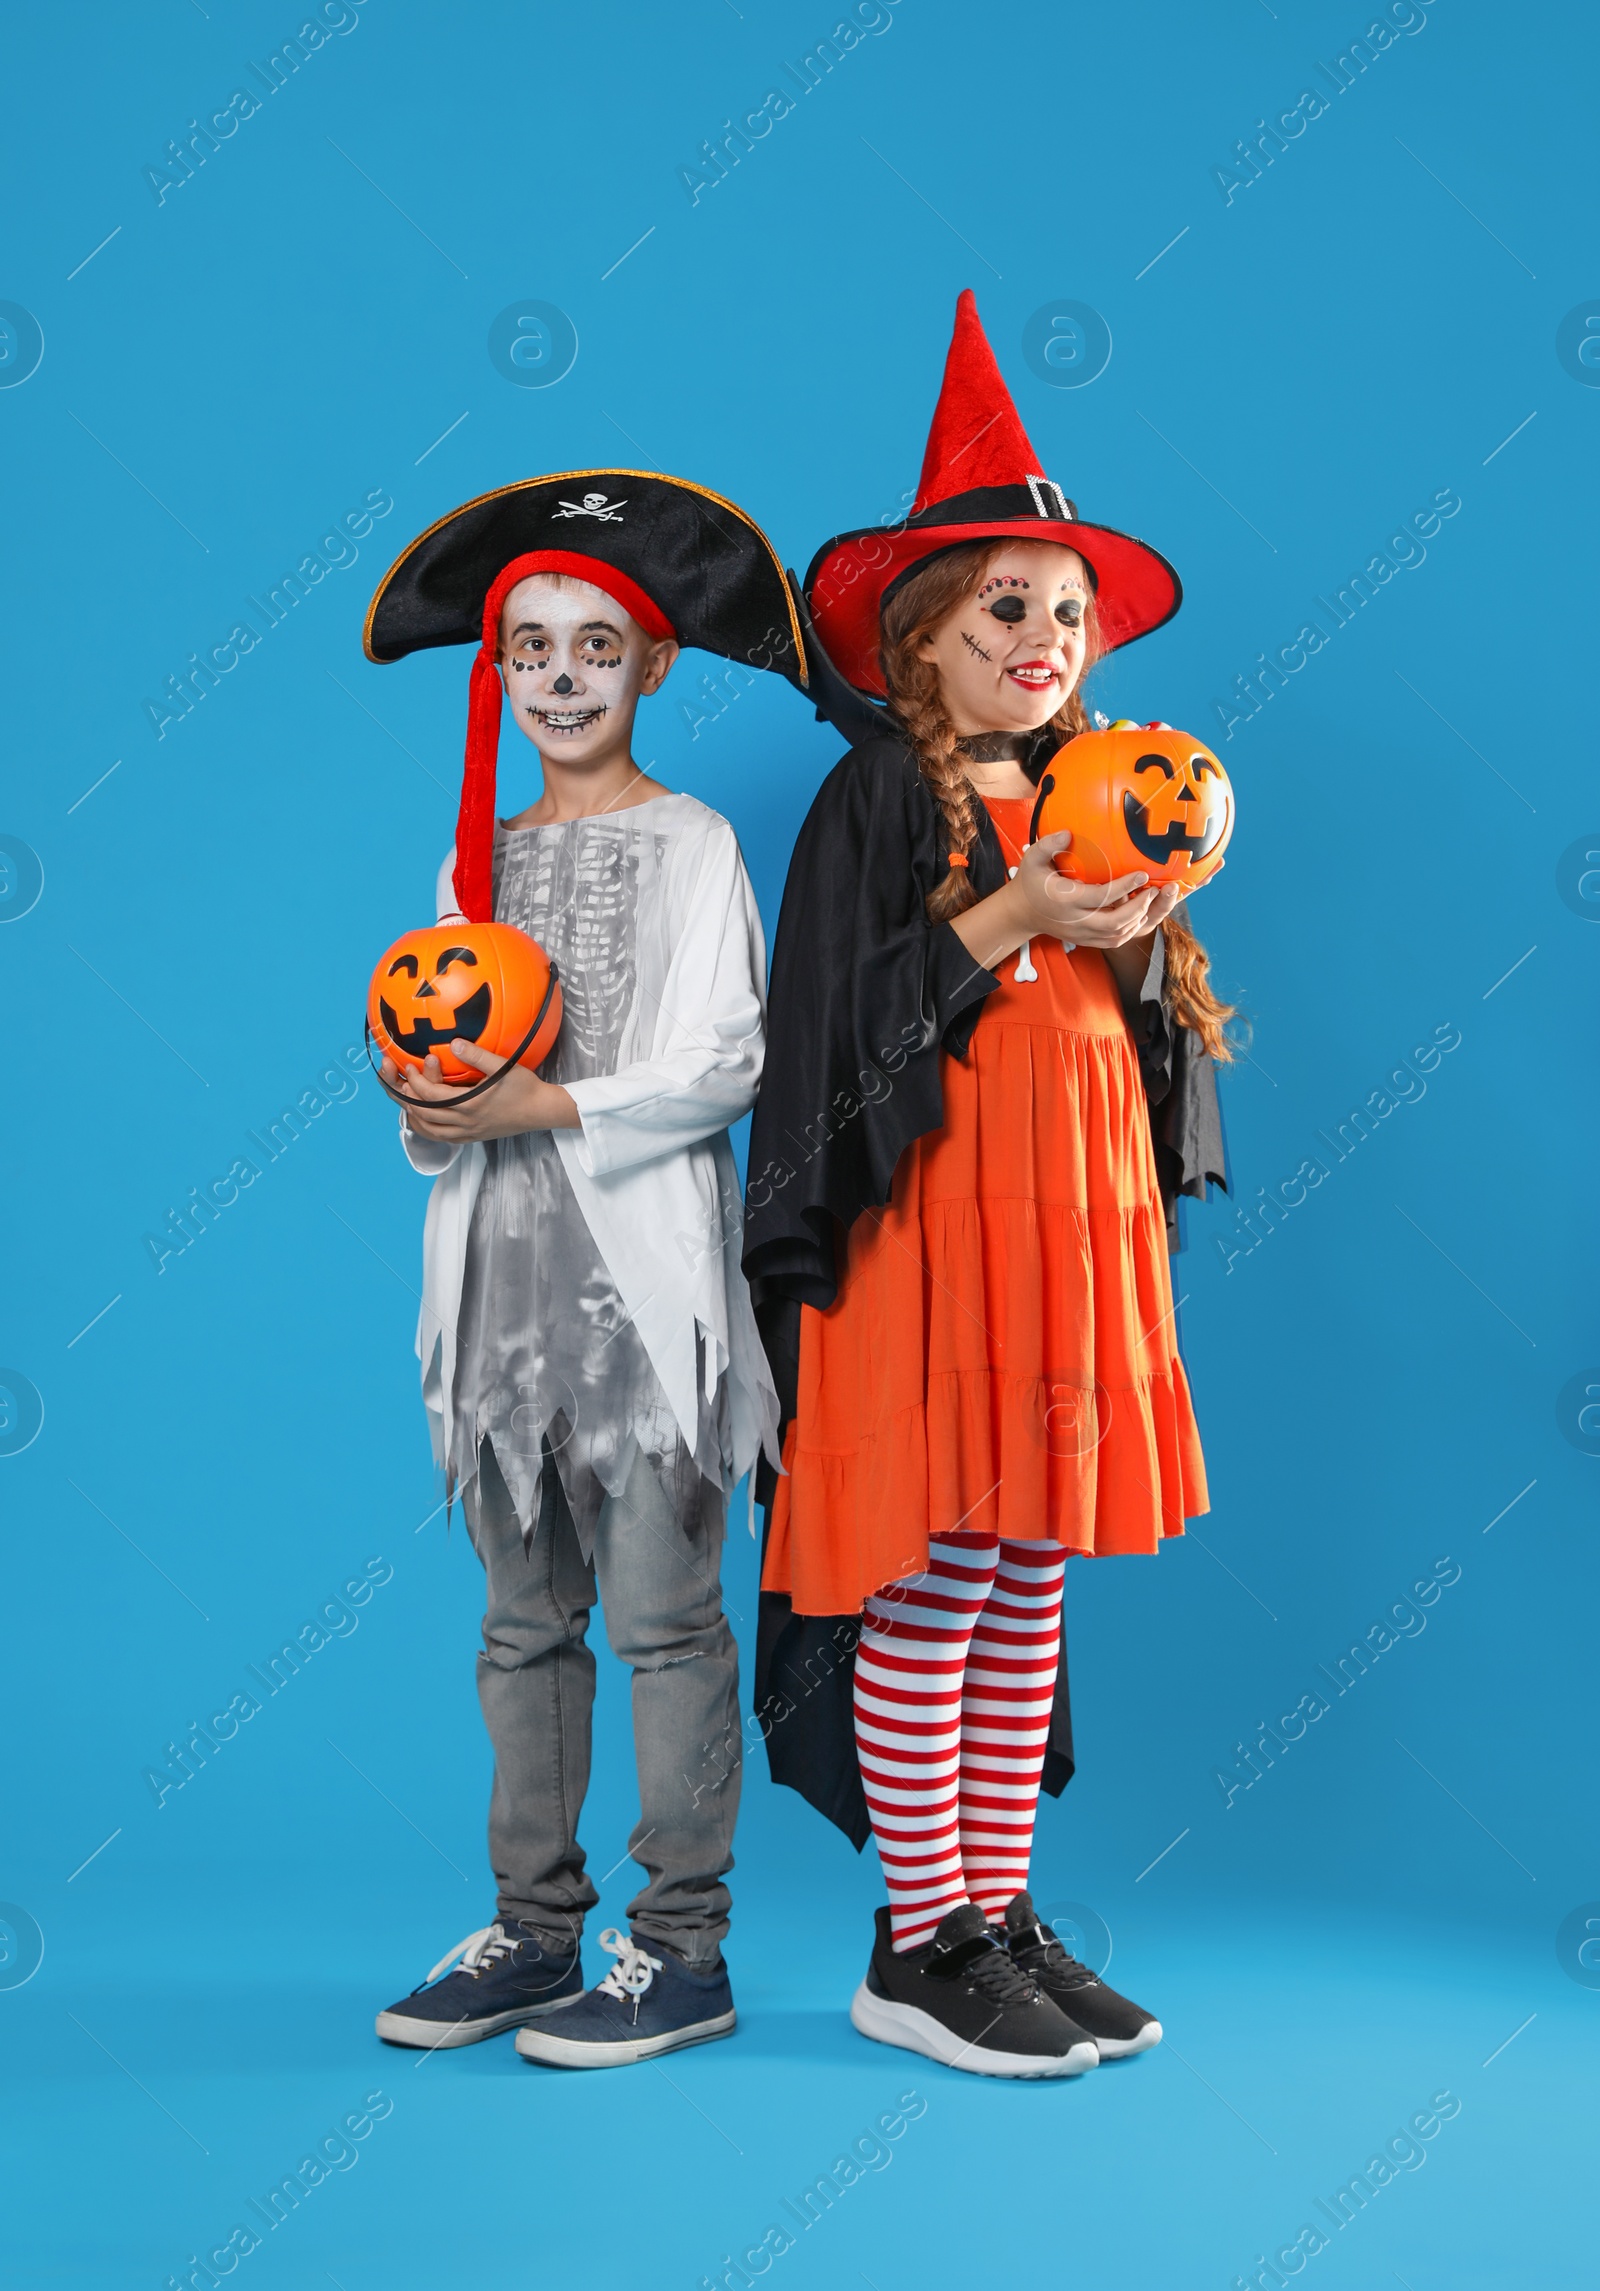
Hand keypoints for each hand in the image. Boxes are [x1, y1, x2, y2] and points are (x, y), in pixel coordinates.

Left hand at [383, 1043, 579, 1141]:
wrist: (541, 1111)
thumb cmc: (524, 1087)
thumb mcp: (503, 1066)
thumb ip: (476, 1056)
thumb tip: (452, 1043)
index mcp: (470, 1105)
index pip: (430, 1096)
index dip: (414, 1081)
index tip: (408, 1066)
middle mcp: (465, 1123)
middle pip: (423, 1115)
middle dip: (406, 1096)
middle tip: (399, 1080)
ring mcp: (467, 1133)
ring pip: (428, 1130)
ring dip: (412, 1115)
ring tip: (406, 1098)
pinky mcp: (471, 1138)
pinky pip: (440, 1138)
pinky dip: (425, 1128)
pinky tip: (422, 1118)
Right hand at [1010, 831, 1162, 948]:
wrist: (1022, 912)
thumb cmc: (1031, 882)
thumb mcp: (1032, 859)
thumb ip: (1048, 845)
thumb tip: (1067, 833)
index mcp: (1066, 900)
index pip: (1101, 896)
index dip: (1124, 886)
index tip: (1142, 874)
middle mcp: (1075, 921)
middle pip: (1114, 922)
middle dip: (1138, 907)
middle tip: (1152, 890)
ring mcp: (1081, 933)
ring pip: (1117, 935)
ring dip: (1137, 919)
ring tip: (1149, 901)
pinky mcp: (1084, 940)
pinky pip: (1112, 942)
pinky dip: (1129, 931)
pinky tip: (1137, 915)